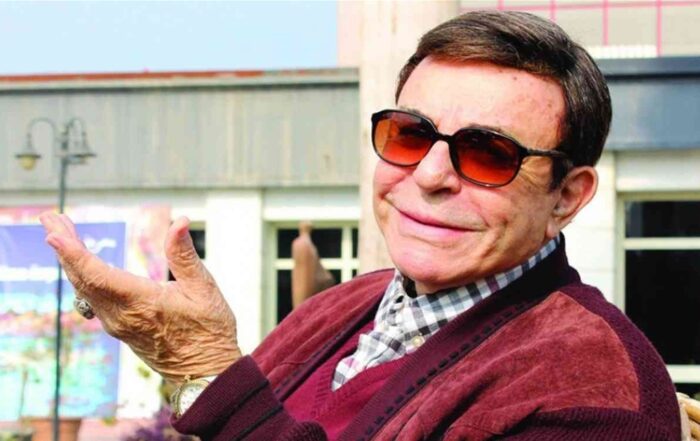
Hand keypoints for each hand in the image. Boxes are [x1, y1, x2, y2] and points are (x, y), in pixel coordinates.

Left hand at [40, 212, 241, 382]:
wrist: (205, 373)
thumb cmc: (209, 331)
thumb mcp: (204, 288)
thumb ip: (184, 255)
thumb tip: (180, 221)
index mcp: (141, 303)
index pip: (97, 275)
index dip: (73, 253)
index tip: (53, 234)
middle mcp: (122, 316)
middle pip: (83, 278)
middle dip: (64, 246)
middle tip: (49, 218)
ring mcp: (117, 324)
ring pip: (84, 288)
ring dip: (70, 259)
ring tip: (60, 232)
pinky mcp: (119, 328)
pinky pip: (91, 298)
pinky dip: (82, 275)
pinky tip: (81, 264)